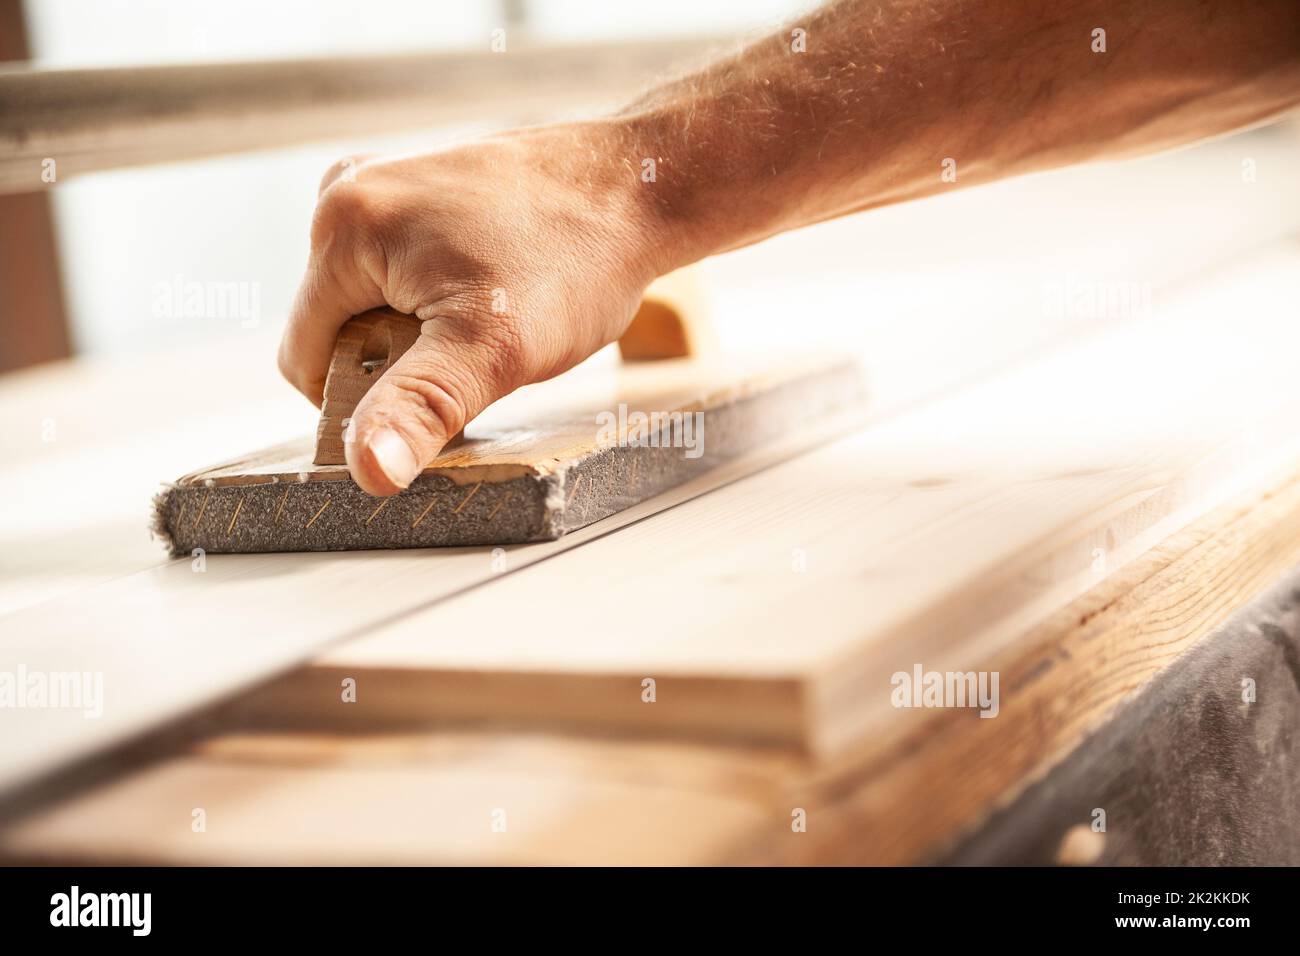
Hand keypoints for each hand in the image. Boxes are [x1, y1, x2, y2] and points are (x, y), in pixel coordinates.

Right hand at [278, 123, 668, 495]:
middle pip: (337, 329)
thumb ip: (420, 407)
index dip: (362, 400)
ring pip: (372, 304)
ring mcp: (386, 186)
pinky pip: (400, 272)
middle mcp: (348, 193)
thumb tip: (365, 470)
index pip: (303, 360)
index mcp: (341, 226)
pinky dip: (438, 301)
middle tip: (477, 352)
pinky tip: (494, 294)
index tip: (436, 398)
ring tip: (493, 318)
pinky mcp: (421, 190)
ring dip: (420, 333)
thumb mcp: (494, 351)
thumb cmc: (575, 260)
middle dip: (396, 360)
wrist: (639, 189)